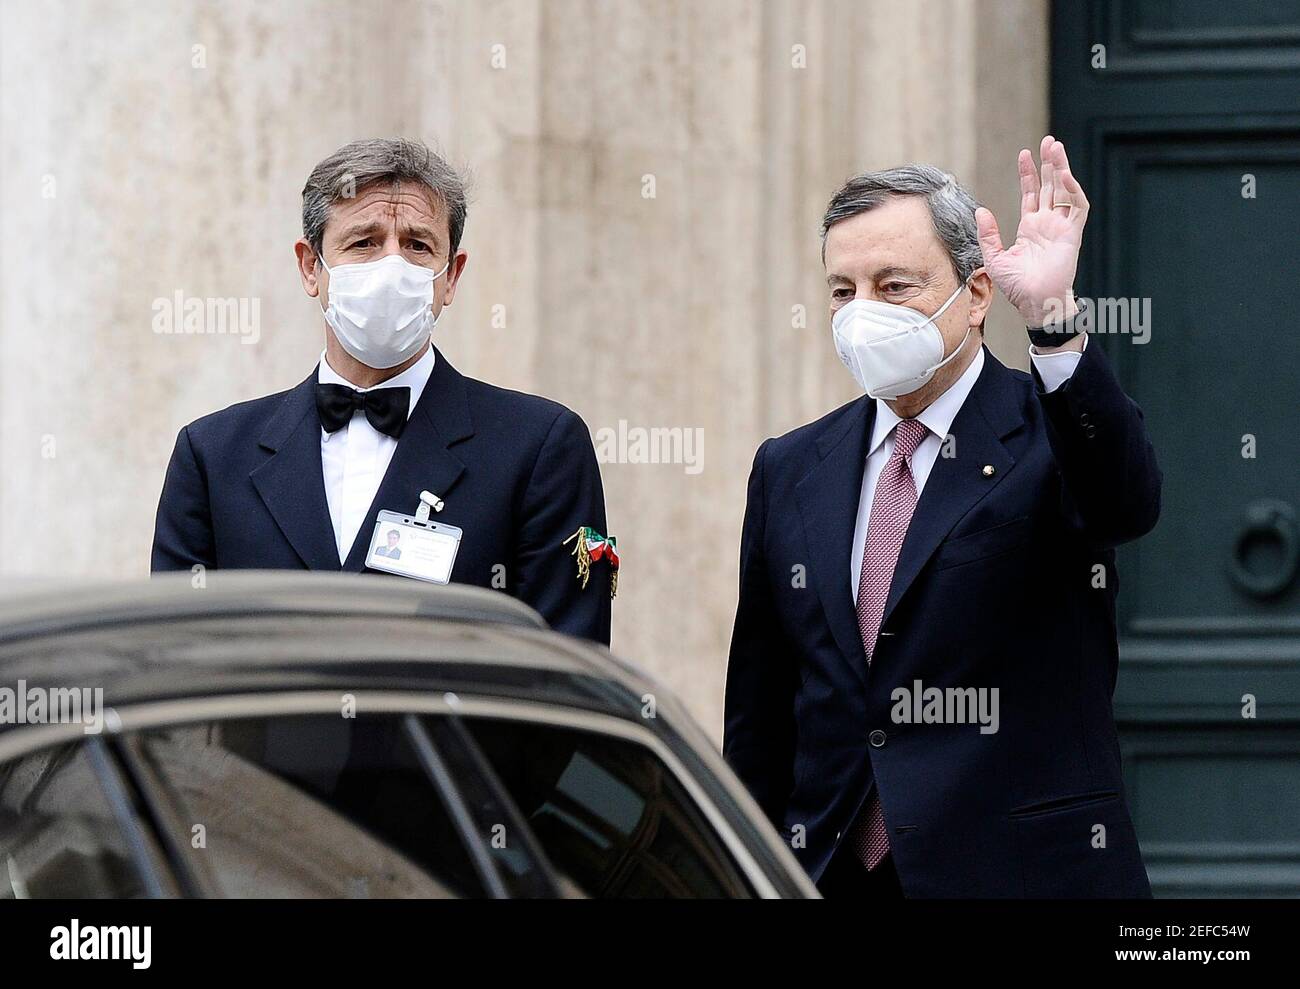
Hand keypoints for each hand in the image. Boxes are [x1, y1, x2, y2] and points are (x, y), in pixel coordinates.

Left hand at [975, 136, 1088, 326]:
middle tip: (1048, 141)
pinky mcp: (1072, 234)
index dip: (1029, 173)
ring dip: (1062, 169)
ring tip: (1056, 148)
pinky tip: (1065, 176)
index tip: (1025, 153)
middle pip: (1051, 185)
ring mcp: (1061, 227)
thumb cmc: (1017, 287)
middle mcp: (1048, 223)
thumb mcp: (994, 258)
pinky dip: (1073, 190)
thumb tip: (980, 211)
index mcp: (1031, 226)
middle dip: (1050, 163)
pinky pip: (1077, 207)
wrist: (1034, 302)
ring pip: (1065, 190)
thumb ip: (988, 234)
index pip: (1032, 193)